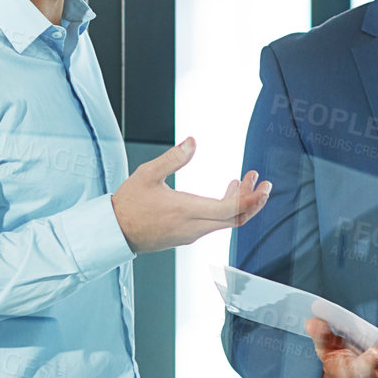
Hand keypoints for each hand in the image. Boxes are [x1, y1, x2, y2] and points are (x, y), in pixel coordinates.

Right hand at [110, 138, 270, 252]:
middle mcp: (193, 227)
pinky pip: (215, 224)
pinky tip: (225, 192)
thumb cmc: (129, 204)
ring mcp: (191, 233)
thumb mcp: (147, 174)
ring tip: (244, 181)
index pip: (228, 210)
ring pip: (226, 222)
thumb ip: (172, 158)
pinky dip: (226, 209)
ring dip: (239, 203)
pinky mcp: (187, 235)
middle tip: (262, 183)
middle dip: (253, 201)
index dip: (249, 199)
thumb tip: (192, 141)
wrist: (115, 231)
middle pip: (235, 219)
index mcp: (186, 210)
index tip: (261, 187)